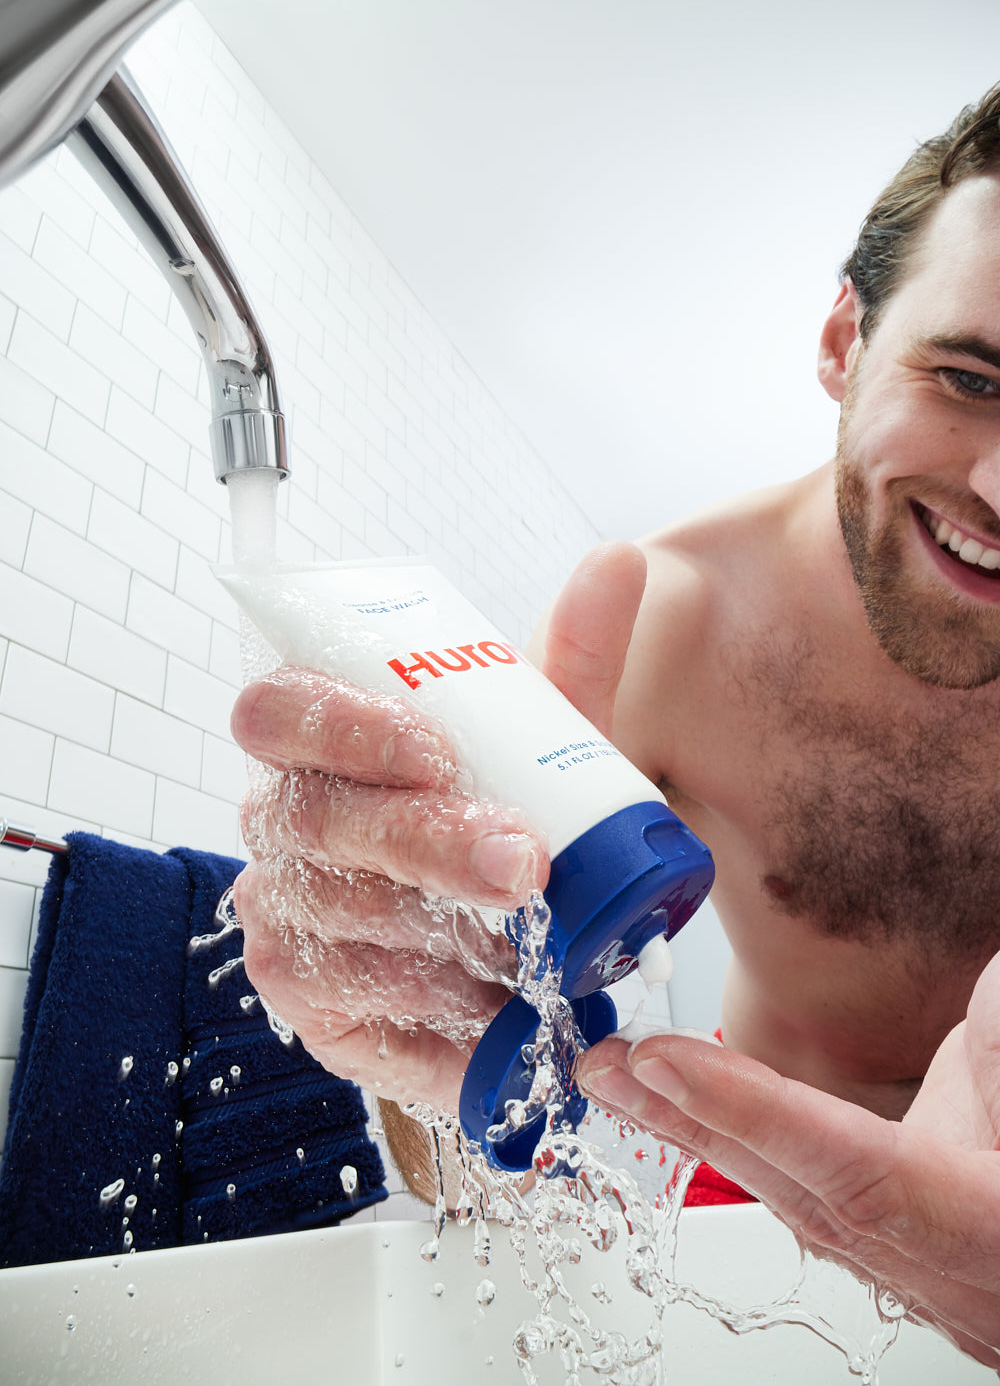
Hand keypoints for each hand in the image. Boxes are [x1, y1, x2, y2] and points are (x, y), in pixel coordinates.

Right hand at [230, 542, 646, 1113]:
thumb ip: (575, 659)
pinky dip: (425, 1011)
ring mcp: (286, 913)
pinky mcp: (307, 1002)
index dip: (341, 726)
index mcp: (320, 742)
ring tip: (526, 947)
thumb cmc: (511, 819)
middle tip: (521, 863)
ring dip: (434, 933)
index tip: (435, 751)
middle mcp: (286, 823)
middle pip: (311, 820)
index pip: (277, 709)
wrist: (521, 940)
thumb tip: (619, 560)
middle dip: (420, 840)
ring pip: (330, 917)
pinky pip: (346, 1007)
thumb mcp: (547, 747)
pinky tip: (488, 1007)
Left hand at [576, 953, 999, 1367]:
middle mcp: (966, 1276)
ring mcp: (944, 1279)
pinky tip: (700, 1107)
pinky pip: (824, 1200)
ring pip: (805, 1206)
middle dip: (697, 1127)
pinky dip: (756, 1149)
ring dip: (709, 1137)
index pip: (862, 1174)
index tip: (664, 1061)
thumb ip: (993, 1048)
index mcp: (996, 1229)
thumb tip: (971, 1024)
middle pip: (808, 1201)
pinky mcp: (926, 1250)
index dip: (759, 1116)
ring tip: (624, 1074)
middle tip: (604, 1061)